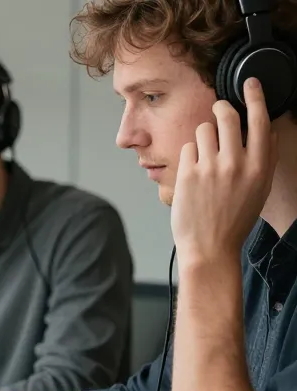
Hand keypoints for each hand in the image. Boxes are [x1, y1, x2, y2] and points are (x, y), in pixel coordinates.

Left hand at [171, 77, 278, 268]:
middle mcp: (236, 164)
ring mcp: (210, 168)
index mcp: (259, 167)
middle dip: (220, 108)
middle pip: (227, 116)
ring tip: (205, 155)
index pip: (260, 121)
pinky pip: (187, 147)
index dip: (255, 97)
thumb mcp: (259, 189)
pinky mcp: (187, 173)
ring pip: (203, 129)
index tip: (249, 83)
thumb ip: (263, 159)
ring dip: (203, 136)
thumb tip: (265, 130)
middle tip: (218, 111)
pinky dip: (190, 155)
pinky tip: (193, 172)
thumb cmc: (234, 218)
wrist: (210, 246)